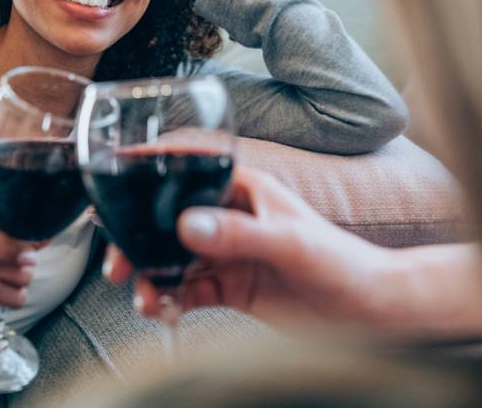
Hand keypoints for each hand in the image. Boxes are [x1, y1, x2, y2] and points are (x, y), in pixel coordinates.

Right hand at [103, 167, 393, 327]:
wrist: (369, 311)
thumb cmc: (340, 262)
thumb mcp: (289, 243)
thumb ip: (239, 235)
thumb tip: (186, 227)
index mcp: (243, 189)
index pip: (189, 170)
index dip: (149, 171)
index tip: (112, 179)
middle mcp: (229, 217)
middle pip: (168, 221)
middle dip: (138, 241)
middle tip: (118, 265)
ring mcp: (227, 252)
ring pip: (172, 259)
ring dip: (151, 277)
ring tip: (146, 299)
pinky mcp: (230, 287)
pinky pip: (187, 291)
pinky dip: (170, 301)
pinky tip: (166, 312)